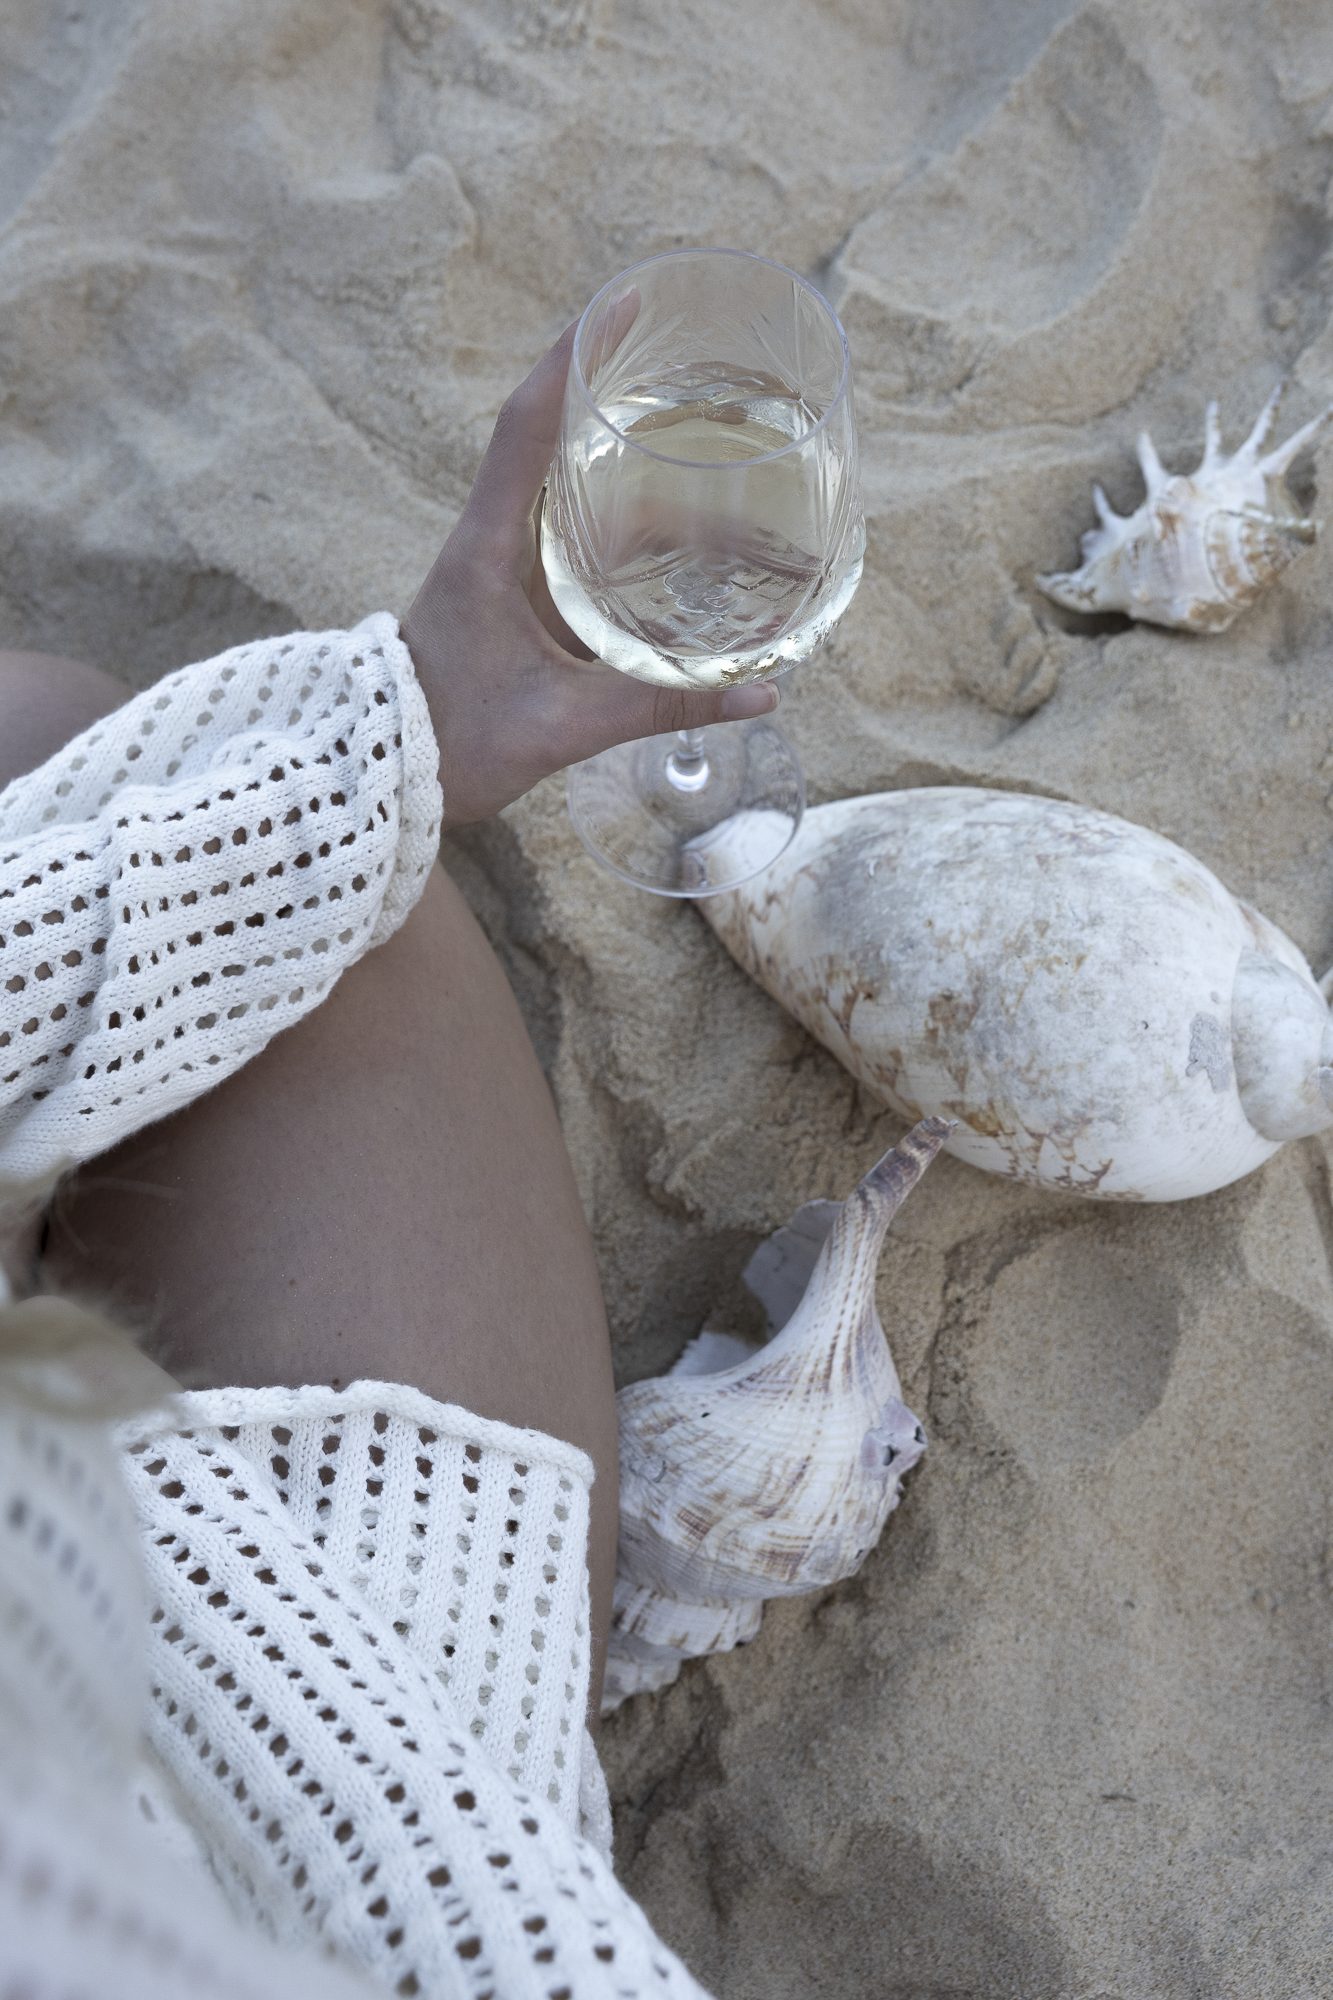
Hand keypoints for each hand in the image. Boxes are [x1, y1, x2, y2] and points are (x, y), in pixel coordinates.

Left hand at [401, 325, 779, 830]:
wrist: (390, 776)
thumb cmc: (459, 742)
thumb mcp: (564, 725)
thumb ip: (662, 707)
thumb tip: (760, 692)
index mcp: (488, 548)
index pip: (524, 430)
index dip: (570, 363)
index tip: (619, 304)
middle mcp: (495, 540)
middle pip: (555, 438)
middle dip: (617, 390)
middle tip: (687, 354)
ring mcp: (505, 565)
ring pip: (572, 487)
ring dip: (629, 456)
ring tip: (704, 431)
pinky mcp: (519, 595)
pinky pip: (579, 534)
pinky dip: (629, 516)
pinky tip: (683, 521)